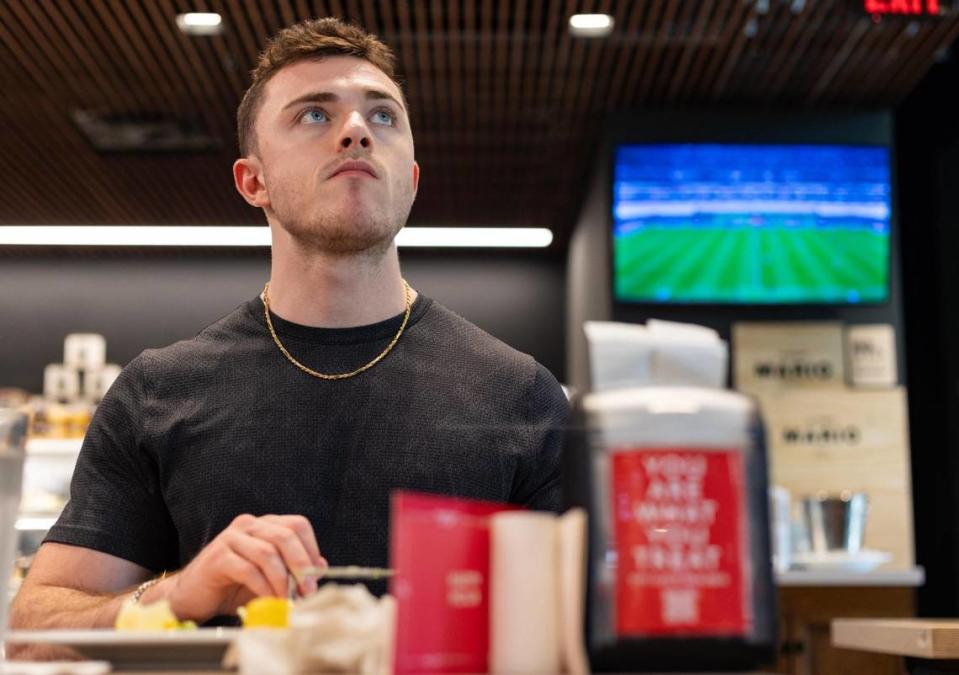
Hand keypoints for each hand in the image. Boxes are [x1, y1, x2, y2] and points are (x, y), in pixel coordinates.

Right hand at [167, 514, 326, 621]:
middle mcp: (248, 525)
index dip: (311, 549)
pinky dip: (263, 588)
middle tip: (306, 590)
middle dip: (301, 565)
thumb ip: (294, 570)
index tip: (316, 575)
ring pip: (268, 553)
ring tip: (286, 600)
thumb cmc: (233, 586)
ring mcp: (231, 538)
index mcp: (264, 525)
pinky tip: (268, 601)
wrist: (192, 597)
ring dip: (282, 580)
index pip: (297, 525)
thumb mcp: (270, 577)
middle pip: (285, 535)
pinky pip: (248, 569)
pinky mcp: (217, 556)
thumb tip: (321, 567)